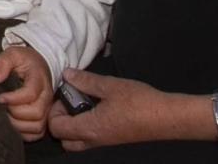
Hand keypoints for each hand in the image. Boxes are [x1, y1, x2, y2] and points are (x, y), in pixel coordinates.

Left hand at [0, 46, 53, 141]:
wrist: (37, 66)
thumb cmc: (24, 62)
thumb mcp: (12, 54)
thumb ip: (3, 62)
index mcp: (39, 78)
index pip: (30, 93)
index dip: (13, 99)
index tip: (0, 97)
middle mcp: (47, 95)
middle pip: (36, 113)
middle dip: (15, 113)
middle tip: (4, 107)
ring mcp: (47, 108)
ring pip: (37, 126)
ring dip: (18, 125)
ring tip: (7, 115)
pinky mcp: (44, 118)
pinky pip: (36, 134)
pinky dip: (24, 133)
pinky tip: (14, 122)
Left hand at [47, 69, 212, 149]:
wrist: (163, 117)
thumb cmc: (138, 101)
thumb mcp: (111, 86)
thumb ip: (86, 81)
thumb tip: (67, 74)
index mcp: (89, 128)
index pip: (56, 127)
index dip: (54, 109)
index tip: (65, 93)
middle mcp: (92, 140)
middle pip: (63, 139)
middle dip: (60, 120)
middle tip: (71, 100)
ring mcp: (102, 143)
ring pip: (75, 142)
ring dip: (72, 125)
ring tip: (83, 103)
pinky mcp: (111, 141)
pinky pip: (88, 140)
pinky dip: (84, 127)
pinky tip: (98, 108)